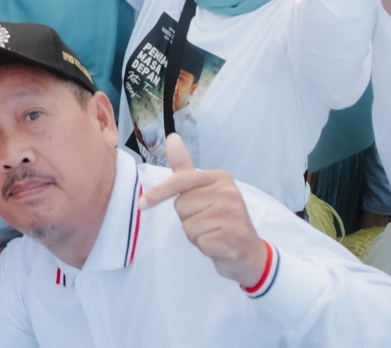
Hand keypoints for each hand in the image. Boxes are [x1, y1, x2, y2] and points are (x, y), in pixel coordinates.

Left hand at [139, 135, 266, 287]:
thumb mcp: (204, 190)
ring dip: (196, 234)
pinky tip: (218, 244)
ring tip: (213, 232)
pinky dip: (204, 247)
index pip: (180, 181)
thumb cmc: (222, 219)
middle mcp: (228, 193)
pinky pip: (199, 242)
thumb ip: (185, 168)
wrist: (249, 252)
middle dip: (188, 218)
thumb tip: (172, 138)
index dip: (158, 193)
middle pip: (181, 206)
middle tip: (207, 222)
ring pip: (188, 226)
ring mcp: (233, 215)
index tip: (142, 203)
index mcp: (220, 178)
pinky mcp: (233, 237)